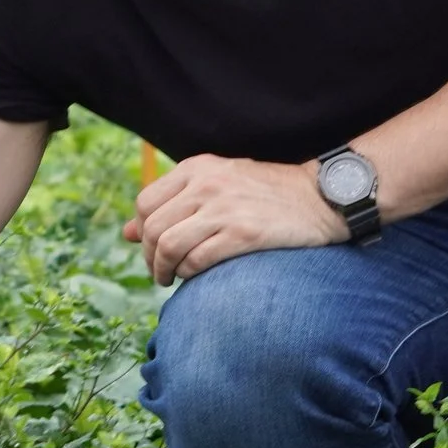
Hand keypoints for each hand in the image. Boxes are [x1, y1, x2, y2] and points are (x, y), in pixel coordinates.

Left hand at [122, 154, 348, 284]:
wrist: (321, 197)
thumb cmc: (267, 194)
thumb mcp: (217, 185)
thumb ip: (173, 204)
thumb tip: (126, 233)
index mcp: (197, 168)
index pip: (145, 203)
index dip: (142, 232)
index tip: (152, 248)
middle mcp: (206, 184)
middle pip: (153, 228)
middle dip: (149, 257)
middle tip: (160, 272)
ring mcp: (224, 208)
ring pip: (169, 246)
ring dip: (163, 270)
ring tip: (171, 279)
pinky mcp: (243, 233)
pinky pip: (197, 260)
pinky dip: (189, 274)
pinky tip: (195, 277)